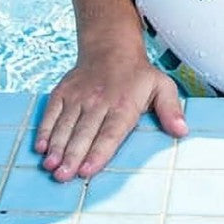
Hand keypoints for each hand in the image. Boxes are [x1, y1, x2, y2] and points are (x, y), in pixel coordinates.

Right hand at [35, 43, 188, 180]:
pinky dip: (45, 130)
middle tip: (63, 176)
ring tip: (51, 167)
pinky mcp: (63, 92)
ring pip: (66, 125)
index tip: (89, 170)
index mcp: (123, 104)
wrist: (111, 47)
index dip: (99, 152)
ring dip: (58, 147)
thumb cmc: (138, 75)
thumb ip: (171, 110)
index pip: (110, 132)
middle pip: (84, 132)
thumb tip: (182, 131)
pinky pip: (51, 112)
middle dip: (73, 156)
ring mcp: (78, 96)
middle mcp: (99, 101)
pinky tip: (41, 148)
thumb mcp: (162, 86)